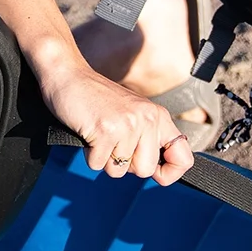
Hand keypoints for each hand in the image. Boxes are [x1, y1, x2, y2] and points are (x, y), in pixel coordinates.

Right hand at [45, 62, 193, 185]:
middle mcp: (147, 119)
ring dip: (104, 158)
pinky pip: (98, 164)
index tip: (156, 174)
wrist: (68, 76)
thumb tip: (157, 171)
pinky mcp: (105, 131)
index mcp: (158, 116)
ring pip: (119, 170)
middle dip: (125, 165)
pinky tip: (89, 133)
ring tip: (99, 134)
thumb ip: (148, 138)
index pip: (183, 158)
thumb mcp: (133, 114)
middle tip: (113, 143)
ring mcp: (127, 125)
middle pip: (145, 170)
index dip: (170, 174)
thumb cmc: (96, 98)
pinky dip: (89, 154)